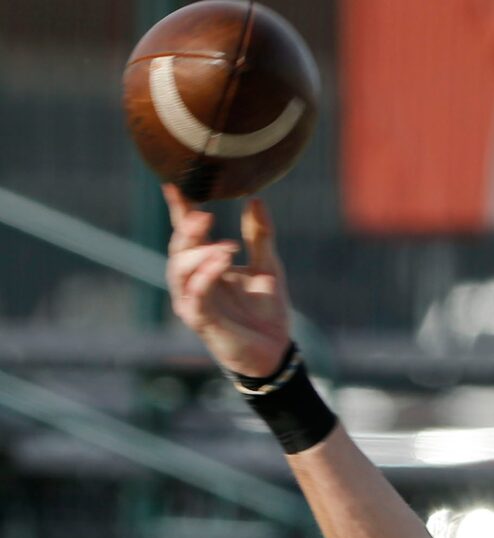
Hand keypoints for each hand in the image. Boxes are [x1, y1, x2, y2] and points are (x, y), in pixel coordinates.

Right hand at [164, 185, 292, 377]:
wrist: (276, 352)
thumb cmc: (267, 312)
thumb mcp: (268, 267)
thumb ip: (260, 235)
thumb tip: (255, 198)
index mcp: (207, 265)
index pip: (186, 233)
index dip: (179, 209)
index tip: (174, 185)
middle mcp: (194, 282)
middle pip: (178, 248)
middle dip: (187, 229)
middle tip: (207, 215)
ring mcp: (194, 301)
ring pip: (179, 270)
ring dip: (199, 253)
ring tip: (227, 247)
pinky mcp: (200, 321)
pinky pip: (194, 295)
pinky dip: (204, 276)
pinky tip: (222, 261)